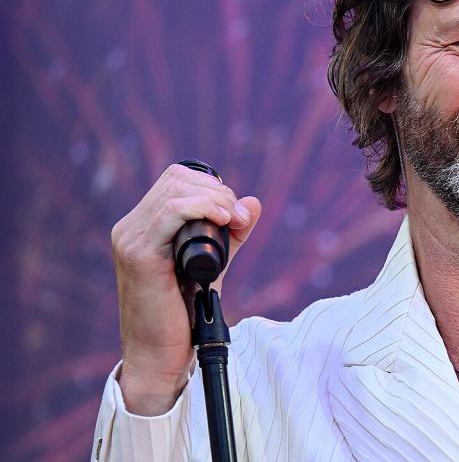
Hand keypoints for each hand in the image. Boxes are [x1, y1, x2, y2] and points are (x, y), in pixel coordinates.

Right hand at [111, 163, 260, 414]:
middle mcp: (130, 228)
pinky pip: (170, 212)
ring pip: (176, 191)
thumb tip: (252, 203)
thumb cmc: (185, 311)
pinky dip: (202, 208)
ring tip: (233, 222)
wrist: (162, 355)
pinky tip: (222, 221)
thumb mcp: (214, 262)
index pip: (176, 180)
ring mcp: (130, 239)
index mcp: (142, 226)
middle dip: (217, 192)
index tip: (236, 214)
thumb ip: (231, 233)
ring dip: (215, 200)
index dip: (211, 186)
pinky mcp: (138, 255)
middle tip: (239, 219)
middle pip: (177, 179)